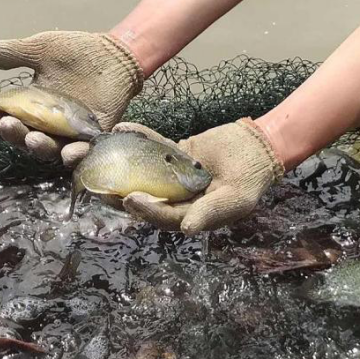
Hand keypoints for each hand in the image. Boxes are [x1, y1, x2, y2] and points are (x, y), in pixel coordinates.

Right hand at [0, 31, 142, 160]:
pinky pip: (84, 151)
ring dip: (40, 147)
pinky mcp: (94, 136)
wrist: (113, 55)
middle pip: (24, 138)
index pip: (3, 120)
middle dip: (13, 134)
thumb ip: (11, 53)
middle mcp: (46, 125)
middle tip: (7, 124)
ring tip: (33, 141)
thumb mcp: (39, 49)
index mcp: (28, 107)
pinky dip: (76, 155)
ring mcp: (69, 133)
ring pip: (51, 149)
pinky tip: (69, 154)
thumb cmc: (74, 53)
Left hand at [112, 118, 284, 235]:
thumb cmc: (250, 179)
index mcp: (191, 215)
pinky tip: (122, 129)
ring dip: (124, 168)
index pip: (165, 216)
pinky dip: (140, 137)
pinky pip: (155, 147)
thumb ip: (211, 212)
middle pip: (147, 198)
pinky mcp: (174, 154)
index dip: (147, 210)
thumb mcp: (235, 199)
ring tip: (101, 162)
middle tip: (102, 187)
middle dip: (123, 194)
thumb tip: (187, 229)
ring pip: (146, 174)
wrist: (258, 147)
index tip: (130, 199)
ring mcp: (174, 176)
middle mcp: (178, 198)